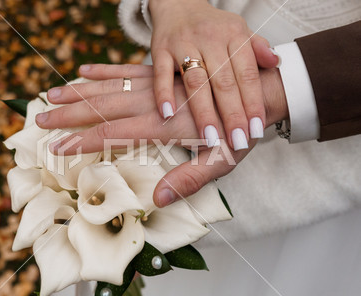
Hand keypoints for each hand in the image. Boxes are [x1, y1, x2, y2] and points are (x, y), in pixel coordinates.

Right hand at [37, 64, 286, 206]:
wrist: (259, 93)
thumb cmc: (240, 133)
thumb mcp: (222, 163)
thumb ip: (189, 180)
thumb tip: (155, 199)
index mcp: (163, 126)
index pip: (114, 133)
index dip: (83, 141)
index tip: (57, 146)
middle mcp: (154, 102)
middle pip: (102, 107)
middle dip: (69, 114)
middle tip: (40, 117)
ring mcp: (156, 85)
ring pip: (109, 85)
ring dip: (79, 91)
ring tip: (51, 94)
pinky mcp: (162, 74)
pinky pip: (127, 69)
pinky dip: (104, 70)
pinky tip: (84, 69)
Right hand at [146, 0, 274, 150]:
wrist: (178, 3)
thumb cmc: (212, 26)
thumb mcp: (238, 31)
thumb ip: (256, 48)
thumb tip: (276, 62)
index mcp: (234, 35)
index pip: (247, 73)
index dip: (252, 102)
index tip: (256, 129)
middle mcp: (210, 38)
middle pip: (223, 81)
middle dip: (232, 114)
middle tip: (237, 141)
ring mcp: (183, 43)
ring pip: (195, 81)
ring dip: (203, 111)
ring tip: (209, 138)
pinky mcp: (160, 49)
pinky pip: (161, 74)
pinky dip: (164, 94)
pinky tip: (169, 115)